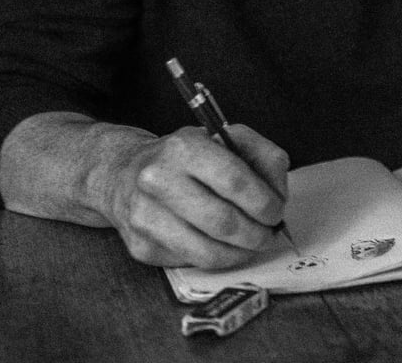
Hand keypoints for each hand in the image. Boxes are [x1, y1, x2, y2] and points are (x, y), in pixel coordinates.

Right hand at [105, 123, 289, 267]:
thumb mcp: (224, 138)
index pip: (234, 179)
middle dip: (256, 234)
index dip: (263, 201)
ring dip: (240, 253)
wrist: (123, 173)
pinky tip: (220, 245)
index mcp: (184, 147)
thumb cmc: (185, 158)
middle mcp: (158, 179)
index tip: (275, 211)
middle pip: (223, 221)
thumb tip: (279, 194)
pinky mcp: (141, 247)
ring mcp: (145, 216)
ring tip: (250, 244)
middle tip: (267, 234)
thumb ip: (262, 156)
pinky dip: (216, 258)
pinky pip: (191, 262)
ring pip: (208, 252)